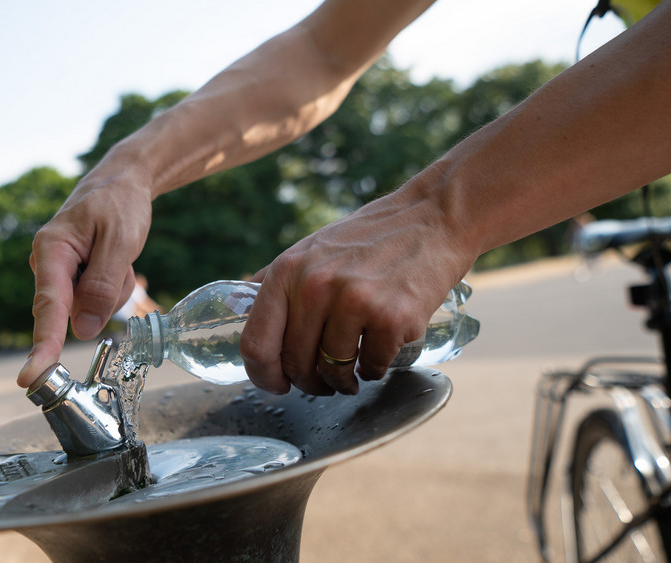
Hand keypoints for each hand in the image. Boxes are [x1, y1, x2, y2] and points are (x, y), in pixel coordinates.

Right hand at [17, 163, 152, 387]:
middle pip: (74, 310)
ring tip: (116, 252)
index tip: (30, 378)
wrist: (121, 183)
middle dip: (104, 293)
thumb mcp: (121, 240)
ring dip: (112, 287)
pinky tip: (113, 259)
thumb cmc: (119, 204)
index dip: (42, 346)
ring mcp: (57, 274)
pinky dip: (112, 285)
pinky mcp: (70, 280)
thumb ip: (102, 285)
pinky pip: (95, 300)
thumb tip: (83, 331)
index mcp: (52, 250)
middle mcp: (46, 264)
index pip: (47, 307)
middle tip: (120, 258)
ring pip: (90, 307)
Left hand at [239, 184, 474, 395]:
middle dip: (309, 383)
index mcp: (288, 270)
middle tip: (323, 382)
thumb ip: (277, 282)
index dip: (263, 376)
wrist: (432, 218)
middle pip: (296, 364)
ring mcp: (354, 302)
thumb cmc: (369, 238)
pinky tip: (379, 353)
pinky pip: (372, 366)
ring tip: (352, 373)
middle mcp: (316, 286)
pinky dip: (375, 369)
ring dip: (342, 382)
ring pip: (334, 371)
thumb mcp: (311, 249)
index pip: (256, 343)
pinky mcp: (392, 317)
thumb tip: (237, 310)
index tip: (277, 384)